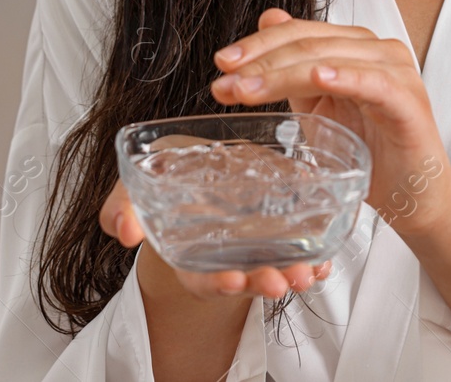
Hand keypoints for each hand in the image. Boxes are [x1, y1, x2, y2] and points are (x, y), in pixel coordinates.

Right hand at [98, 176, 330, 299]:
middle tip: (280, 280)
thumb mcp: (135, 190)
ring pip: (274, 267)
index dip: (215, 283)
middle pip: (244, 279)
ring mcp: (252, 246)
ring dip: (294, 273)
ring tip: (310, 271)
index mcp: (188, 253)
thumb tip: (124, 228)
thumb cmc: (166, 178)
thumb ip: (123, 208)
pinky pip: (298, 248)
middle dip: (263, 283)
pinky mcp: (277, 229)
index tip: (232, 281)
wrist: (192, 167)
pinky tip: (326, 257)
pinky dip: (315, 256)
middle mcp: (224, 257)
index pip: (200, 277)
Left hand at [210, 8, 450, 233]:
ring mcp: (397, 72)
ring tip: (248, 91)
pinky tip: (319, 79)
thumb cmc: (370, 151)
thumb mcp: (318, 105)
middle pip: (310, 43)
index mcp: (355, 46)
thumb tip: (267, 19)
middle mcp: (378, 50)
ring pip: (331, 60)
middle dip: (261, 63)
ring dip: (284, 74)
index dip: (258, 45)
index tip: (222, 64)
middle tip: (226, 83)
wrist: (411, 196)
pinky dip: (344, 77)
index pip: (299, 32)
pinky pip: (373, 82)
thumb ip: (293, 68)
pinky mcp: (409, 102)